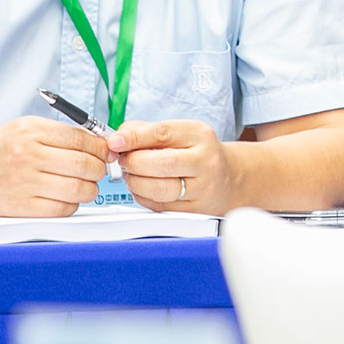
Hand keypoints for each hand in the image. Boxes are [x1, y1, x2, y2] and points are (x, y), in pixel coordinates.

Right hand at [0, 116, 107, 216]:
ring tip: (83, 185)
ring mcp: (26, 183)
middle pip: (84, 165)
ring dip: (89, 189)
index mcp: (32, 131)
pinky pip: (63, 209)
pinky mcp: (24, 207)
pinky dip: (72, 205)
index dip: (101, 147)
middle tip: (98, 170)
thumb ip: (59, 134)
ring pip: (78, 189)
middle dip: (99, 169)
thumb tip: (98, 143)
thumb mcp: (25, 128)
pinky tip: (66, 197)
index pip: (81, 138)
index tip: (107, 152)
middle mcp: (29, 155)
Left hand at [107, 119, 235, 214]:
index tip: (115, 141)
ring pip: (159, 190)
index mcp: (199, 136)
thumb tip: (118, 138)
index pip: (162, 134)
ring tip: (131, 174)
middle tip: (123, 159)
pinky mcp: (193, 212)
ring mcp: (201, 190)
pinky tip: (142, 187)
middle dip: (133, 162)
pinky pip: (158, 207)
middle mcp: (204, 163)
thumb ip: (146, 131)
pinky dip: (142, 197)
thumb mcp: (180, 132)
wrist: (229, 179)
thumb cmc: (197, 153)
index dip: (134, 138)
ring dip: (135, 182)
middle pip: (161, 164)